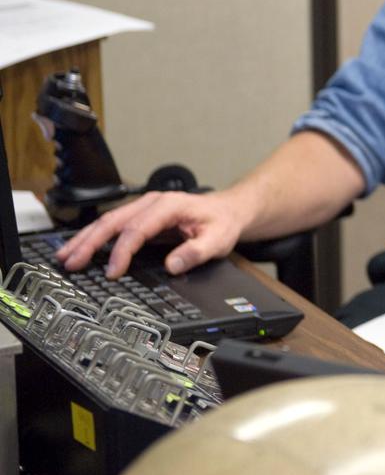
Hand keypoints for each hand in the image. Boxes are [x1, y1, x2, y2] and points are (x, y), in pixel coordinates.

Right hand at [55, 189, 249, 278]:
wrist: (229, 210)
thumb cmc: (223, 223)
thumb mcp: (218, 240)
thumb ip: (196, 252)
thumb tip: (173, 265)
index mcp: (170, 206)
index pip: (138, 228)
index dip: (122, 251)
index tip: (112, 272)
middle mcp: (153, 202)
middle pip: (114, 220)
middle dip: (90, 242)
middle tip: (71, 262)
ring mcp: (145, 207)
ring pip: (109, 220)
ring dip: (86, 238)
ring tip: (65, 256)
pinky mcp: (142, 215)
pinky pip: (114, 224)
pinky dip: (95, 236)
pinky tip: (81, 247)